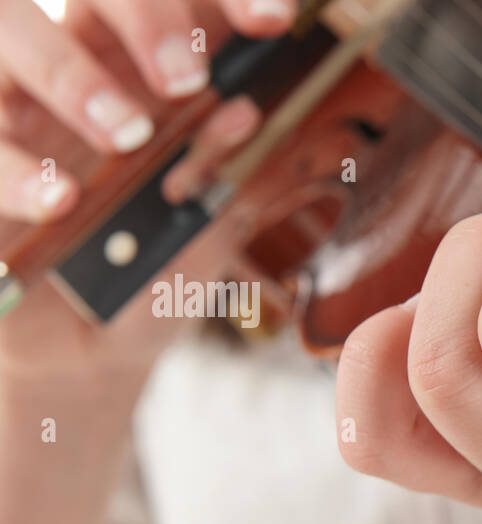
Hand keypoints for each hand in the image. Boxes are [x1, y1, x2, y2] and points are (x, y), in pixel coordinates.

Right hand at [0, 0, 294, 385]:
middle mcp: (68, 72)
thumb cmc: (149, 271)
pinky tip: (66, 199)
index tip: (273, 22)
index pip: (172, 3)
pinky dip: (22, 173)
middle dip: (146, 15)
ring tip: (129, 134)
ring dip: (75, 79)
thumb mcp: (199, 228)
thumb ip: (217, 173)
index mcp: (136, 71)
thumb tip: (242, 112)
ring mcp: (11, 112)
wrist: (90, 348)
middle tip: (189, 77)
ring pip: (13, 40)